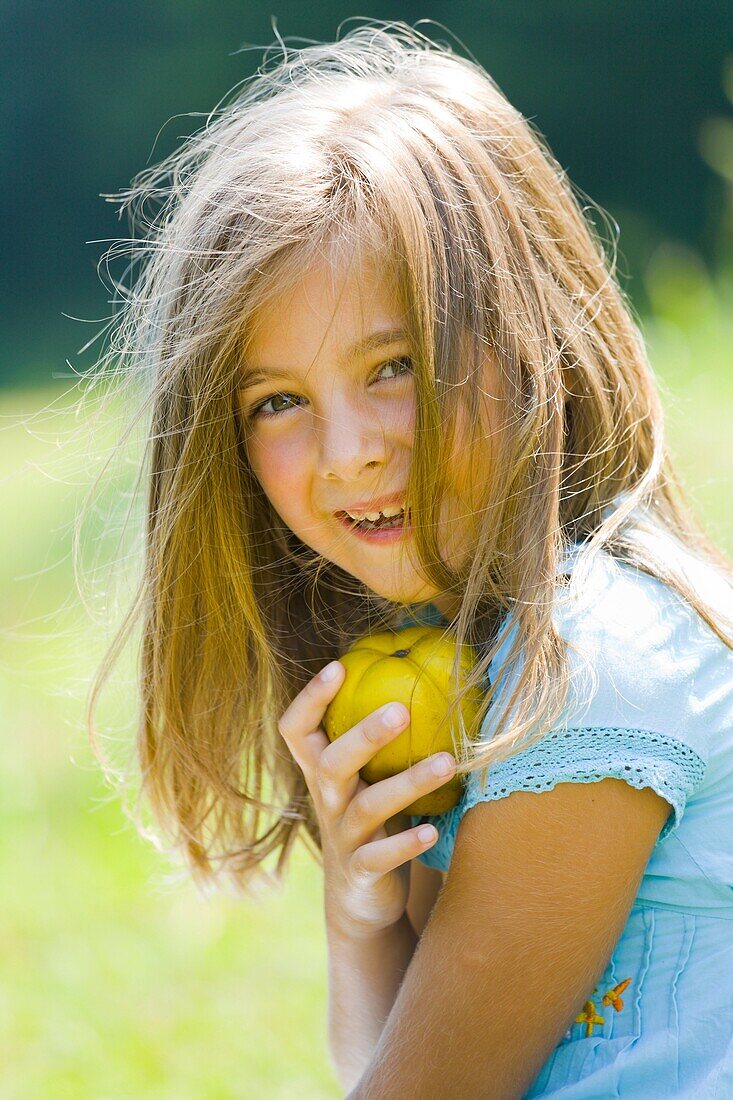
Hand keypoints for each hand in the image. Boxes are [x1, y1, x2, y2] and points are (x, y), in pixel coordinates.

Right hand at [277, 662, 455, 938]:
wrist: (359, 900)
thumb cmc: (370, 820)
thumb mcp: (365, 778)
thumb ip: (379, 740)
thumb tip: (422, 673)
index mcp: (320, 771)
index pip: (296, 729)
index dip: (310, 698)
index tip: (339, 666)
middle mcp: (326, 800)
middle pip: (331, 762)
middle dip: (364, 735)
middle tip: (401, 709)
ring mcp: (342, 837)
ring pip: (367, 806)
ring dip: (408, 783)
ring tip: (448, 762)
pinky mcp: (362, 872)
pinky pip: (379, 857)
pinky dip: (405, 844)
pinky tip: (432, 830)